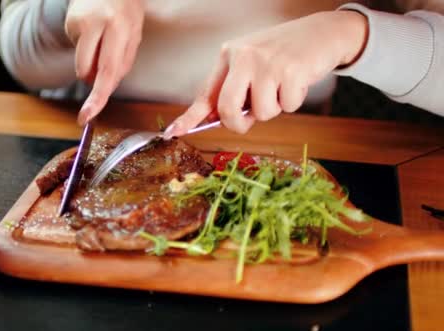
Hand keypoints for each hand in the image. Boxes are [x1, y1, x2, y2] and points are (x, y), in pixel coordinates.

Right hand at [65, 0, 144, 124]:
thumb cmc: (126, 9)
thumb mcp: (134, 33)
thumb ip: (123, 62)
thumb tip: (106, 86)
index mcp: (119, 28)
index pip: (109, 70)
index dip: (98, 97)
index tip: (88, 115)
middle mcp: (97, 24)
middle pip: (87, 71)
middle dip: (92, 85)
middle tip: (96, 90)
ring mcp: (79, 23)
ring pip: (81, 65)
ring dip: (91, 65)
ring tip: (101, 44)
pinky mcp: (69, 24)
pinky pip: (77, 51)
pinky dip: (86, 48)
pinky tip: (93, 33)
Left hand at [164, 10, 367, 137]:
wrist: (322, 32)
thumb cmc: (283, 54)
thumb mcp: (252, 65)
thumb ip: (234, 90)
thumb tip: (216, 121)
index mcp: (228, 55)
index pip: (205, 93)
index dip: (188, 118)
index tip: (172, 133)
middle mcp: (243, 57)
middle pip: (227, 110)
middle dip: (239, 123)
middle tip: (250, 118)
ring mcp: (267, 63)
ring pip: (261, 113)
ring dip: (274, 109)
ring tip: (281, 87)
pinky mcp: (291, 70)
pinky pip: (287, 107)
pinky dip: (294, 101)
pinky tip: (297, 81)